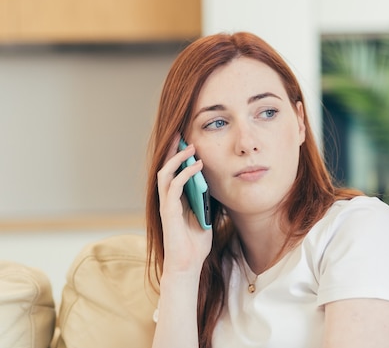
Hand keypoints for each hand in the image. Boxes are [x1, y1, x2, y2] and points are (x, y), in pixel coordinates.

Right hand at [157, 135, 212, 275]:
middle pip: (165, 168)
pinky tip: (198, 165)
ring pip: (165, 173)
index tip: (187, 140)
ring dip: (178, 158)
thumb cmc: (196, 243)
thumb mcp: (205, 215)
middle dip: (172, 150)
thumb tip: (212, 181)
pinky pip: (175, 186)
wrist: (188, 265)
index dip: (177, 156)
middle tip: (182, 134)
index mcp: (174, 200)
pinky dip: (185, 173)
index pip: (172, 172)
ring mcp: (165, 204)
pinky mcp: (168, 211)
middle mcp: (166, 199)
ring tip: (191, 147)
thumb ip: (204, 199)